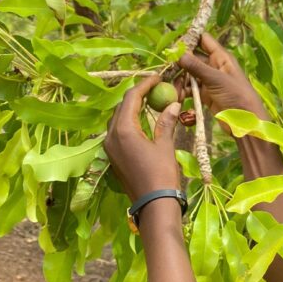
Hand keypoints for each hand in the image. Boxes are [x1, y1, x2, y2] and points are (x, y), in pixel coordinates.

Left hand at [104, 75, 181, 201]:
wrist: (153, 204)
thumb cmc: (161, 174)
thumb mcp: (165, 145)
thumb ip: (165, 122)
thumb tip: (172, 104)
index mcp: (123, 130)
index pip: (131, 98)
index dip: (144, 85)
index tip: (158, 77)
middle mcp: (111, 136)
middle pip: (121, 107)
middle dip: (137, 95)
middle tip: (154, 88)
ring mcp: (110, 148)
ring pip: (117, 120)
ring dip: (132, 109)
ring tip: (149, 102)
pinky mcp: (113, 157)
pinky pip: (118, 132)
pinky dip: (129, 122)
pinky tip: (143, 122)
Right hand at [177, 33, 267, 119]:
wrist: (245, 121)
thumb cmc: (236, 95)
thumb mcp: (216, 79)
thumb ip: (197, 66)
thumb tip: (179, 53)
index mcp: (221, 57)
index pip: (203, 40)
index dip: (189, 38)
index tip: (173, 44)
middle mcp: (214, 66)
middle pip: (193, 58)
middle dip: (180, 62)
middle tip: (166, 67)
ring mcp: (209, 81)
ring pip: (189, 74)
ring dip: (180, 79)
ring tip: (172, 88)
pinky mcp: (205, 94)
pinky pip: (190, 88)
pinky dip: (183, 91)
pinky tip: (177, 96)